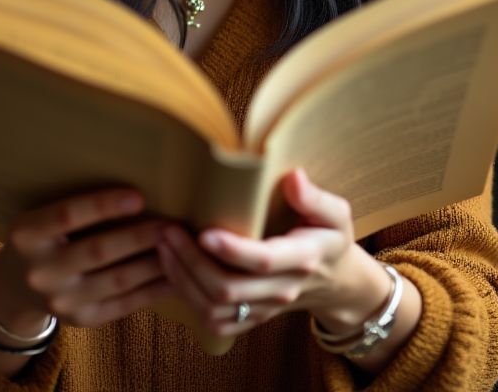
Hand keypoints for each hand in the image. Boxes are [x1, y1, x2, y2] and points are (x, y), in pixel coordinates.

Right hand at [0, 188, 171, 333]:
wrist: (17, 286)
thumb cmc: (45, 234)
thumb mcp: (43, 216)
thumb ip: (76, 204)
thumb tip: (136, 180)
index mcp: (27, 234)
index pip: (66, 215)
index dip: (102, 205)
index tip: (138, 196)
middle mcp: (39, 271)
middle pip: (97, 250)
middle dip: (139, 236)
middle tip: (173, 223)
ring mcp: (59, 301)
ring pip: (116, 280)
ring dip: (153, 263)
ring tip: (182, 247)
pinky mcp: (80, 321)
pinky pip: (123, 305)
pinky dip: (153, 290)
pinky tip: (175, 277)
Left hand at [156, 168, 363, 336]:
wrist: (334, 280)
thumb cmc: (328, 237)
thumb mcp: (335, 213)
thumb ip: (314, 198)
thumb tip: (293, 177)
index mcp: (302, 259)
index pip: (263, 261)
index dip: (232, 250)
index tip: (203, 232)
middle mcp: (282, 290)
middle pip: (229, 288)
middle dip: (191, 261)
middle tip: (167, 231)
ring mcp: (264, 309)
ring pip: (215, 308)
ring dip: (183, 279)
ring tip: (163, 245)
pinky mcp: (250, 319)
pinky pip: (214, 320)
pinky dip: (187, 299)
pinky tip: (172, 270)